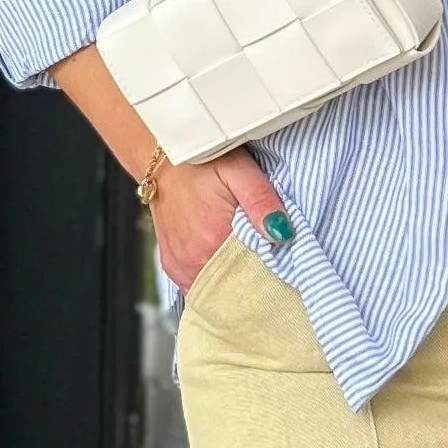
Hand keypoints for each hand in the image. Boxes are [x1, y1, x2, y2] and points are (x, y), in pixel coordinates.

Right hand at [151, 146, 288, 292]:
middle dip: (253, 282)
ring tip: (246, 260)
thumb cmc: (203, 162)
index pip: (253, 279)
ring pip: (216, 289)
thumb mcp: (241, 172)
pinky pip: (198, 285)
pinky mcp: (172, 266)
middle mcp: (192, 260)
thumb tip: (282, 233)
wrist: (164, 158)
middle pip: (235, 289)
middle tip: (267, 261)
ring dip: (233, 280)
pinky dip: (214, 278)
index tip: (282, 266)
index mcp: (213, 241)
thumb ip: (262, 203)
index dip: (272, 275)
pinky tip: (225, 263)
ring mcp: (180, 266)